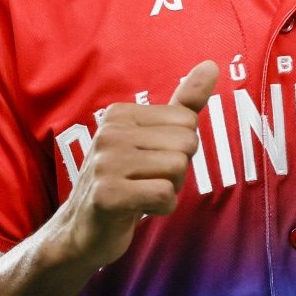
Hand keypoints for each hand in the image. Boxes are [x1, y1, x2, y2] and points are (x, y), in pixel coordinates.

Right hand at [47, 61, 217, 272]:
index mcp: (120, 114)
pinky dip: (162, 208)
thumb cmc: (126, 181)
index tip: (151, 162)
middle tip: (147, 181)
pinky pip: (165, 195)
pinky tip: (138, 210)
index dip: (180, 149)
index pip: (188, 121)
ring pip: (178, 169)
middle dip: (178, 170)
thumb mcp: (154, 138)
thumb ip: (184, 103)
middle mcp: (109, 132)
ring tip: (141, 193)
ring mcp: (105, 163)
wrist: (83, 231)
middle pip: (187, 144)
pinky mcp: (107, 196)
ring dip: (169, 189)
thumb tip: (212, 64)